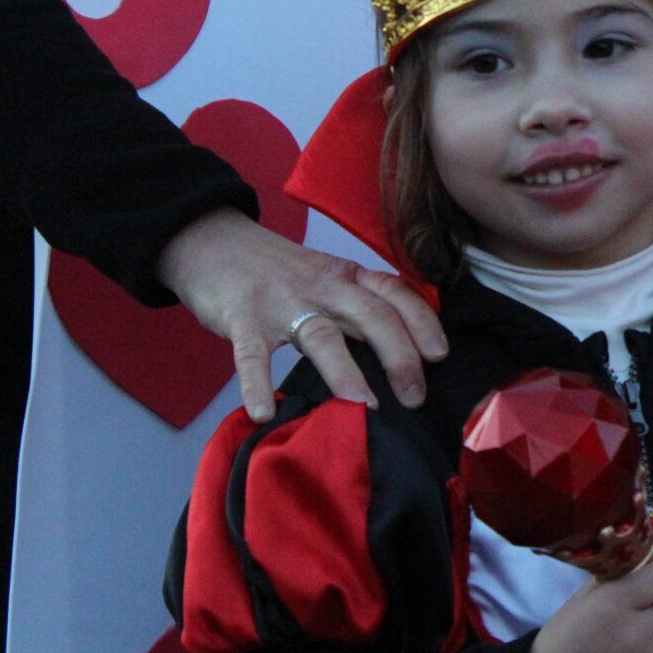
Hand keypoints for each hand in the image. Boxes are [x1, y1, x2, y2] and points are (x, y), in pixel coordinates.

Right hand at [156, 207, 446, 421]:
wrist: (210, 239)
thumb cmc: (276, 271)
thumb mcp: (325, 278)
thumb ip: (358, 307)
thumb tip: (402, 349)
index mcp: (346, 276)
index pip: (396, 294)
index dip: (423, 322)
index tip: (441, 354)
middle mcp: (321, 286)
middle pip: (372, 315)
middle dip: (400, 356)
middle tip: (415, 397)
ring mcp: (281, 301)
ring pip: (321, 336)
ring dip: (346, 373)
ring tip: (364, 408)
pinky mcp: (240, 316)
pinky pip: (251, 354)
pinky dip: (255, 384)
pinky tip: (262, 412)